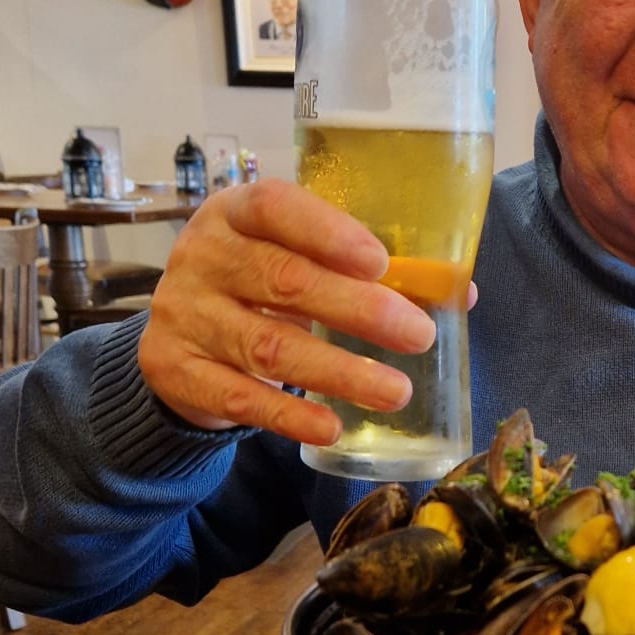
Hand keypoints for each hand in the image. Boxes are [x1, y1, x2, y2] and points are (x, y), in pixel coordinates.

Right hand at [137, 182, 475, 445]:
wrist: (177, 334)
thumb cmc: (257, 286)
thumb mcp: (293, 258)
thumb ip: (363, 269)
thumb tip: (461, 293)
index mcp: (234, 213)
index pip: (274, 207)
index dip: (327, 233)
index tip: (380, 262)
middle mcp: (201, 256)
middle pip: (283, 281)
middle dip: (358, 310)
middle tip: (418, 335)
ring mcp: (183, 314)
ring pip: (268, 346)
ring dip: (339, 373)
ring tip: (395, 392)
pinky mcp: (174, 369)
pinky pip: (239, 398)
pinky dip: (289, 416)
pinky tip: (331, 426)